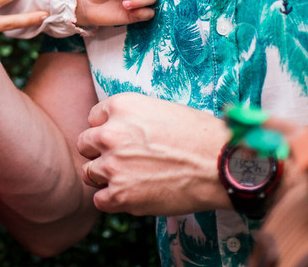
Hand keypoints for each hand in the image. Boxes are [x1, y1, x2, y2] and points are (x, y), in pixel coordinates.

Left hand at [76, 93, 229, 215]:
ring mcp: (113, 165)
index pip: (94, 118)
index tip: (124, 139)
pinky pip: (99, 200)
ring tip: (130, 179)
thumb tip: (119, 128)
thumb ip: (132, 118)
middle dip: (100, 152)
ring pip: (89, 173)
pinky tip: (131, 195)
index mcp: (121, 106)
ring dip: (104, 177)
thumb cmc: (199, 136)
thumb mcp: (160, 109)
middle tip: (124, 160)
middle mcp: (110, 133)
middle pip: (85, 144)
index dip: (108, 129)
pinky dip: (112, 200)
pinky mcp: (120, 194)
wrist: (221, 165)